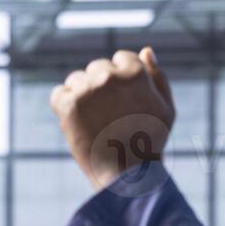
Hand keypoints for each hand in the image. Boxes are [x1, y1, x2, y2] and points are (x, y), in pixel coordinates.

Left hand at [50, 47, 176, 190]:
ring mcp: (87, 90)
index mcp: (135, 73)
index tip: (124, 102)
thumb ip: (157, 77)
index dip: (122, 81)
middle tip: (109, 115)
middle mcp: (108, 76)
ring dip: (82, 95)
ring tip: (95, 121)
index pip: (120, 58)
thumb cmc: (150, 143)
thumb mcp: (166, 109)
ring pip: (76, 79)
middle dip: (101, 87)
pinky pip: (59, 94)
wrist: (127, 175)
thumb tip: (145, 50)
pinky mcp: (68, 105)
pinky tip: (79, 123)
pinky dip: (64, 106)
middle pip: (97, 67)